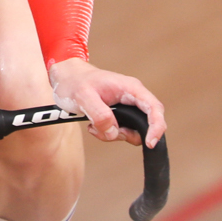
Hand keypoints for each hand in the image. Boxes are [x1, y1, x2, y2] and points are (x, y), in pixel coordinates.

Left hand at [50, 56, 165, 147]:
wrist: (64, 78)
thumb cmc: (74, 81)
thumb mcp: (83, 96)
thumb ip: (99, 114)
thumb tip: (113, 132)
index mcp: (130, 88)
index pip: (155, 108)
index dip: (157, 127)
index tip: (150, 143)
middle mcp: (132, 97)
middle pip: (146, 124)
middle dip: (128, 133)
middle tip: (108, 132)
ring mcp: (126, 107)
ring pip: (132, 131)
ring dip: (114, 134)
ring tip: (93, 126)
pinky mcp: (119, 115)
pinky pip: (121, 131)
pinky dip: (107, 134)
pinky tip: (93, 126)